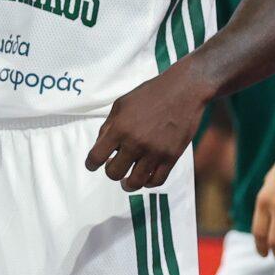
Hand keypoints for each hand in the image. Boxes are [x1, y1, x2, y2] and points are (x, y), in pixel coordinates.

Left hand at [85, 63, 214, 191]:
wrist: (184, 91)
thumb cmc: (150, 94)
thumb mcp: (121, 104)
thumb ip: (108, 126)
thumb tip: (101, 146)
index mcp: (120, 128)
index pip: (96, 156)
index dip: (91, 164)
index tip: (92, 165)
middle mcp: (136, 142)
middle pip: (114, 173)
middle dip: (111, 172)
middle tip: (113, 166)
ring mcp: (155, 152)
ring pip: (135, 182)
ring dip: (128, 184)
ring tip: (126, 180)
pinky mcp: (172, 157)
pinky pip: (157, 181)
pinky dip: (148, 183)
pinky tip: (145, 178)